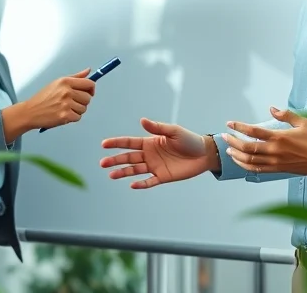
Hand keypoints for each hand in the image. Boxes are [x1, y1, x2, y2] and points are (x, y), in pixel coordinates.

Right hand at [6, 69, 95, 136]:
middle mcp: (66, 91)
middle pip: (88, 98)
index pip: (89, 83)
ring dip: (77, 110)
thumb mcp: (57, 83)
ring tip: (65, 108)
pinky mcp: (65, 116)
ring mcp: (66, 104)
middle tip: (72, 102)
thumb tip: (88, 71)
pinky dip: (72, 118)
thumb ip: (75, 77)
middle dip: (82, 101)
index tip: (89, 92)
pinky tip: (63, 114)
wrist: (30, 111)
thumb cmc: (43, 98)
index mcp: (66, 81)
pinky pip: (78, 117)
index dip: (91, 89)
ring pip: (84, 108)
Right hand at [99, 118, 216, 188]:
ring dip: (123, 172)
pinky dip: (141, 184)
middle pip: (128, 157)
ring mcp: (155, 166)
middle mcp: (149, 154)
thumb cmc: (189, 140)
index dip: (117, 143)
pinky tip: (132, 185)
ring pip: (135, 170)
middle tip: (102, 163)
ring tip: (111, 175)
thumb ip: (157, 128)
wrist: (204, 154)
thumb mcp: (173, 131)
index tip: (104, 144)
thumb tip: (142, 121)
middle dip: (115, 160)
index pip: (129, 143)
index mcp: (150, 142)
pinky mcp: (163, 176)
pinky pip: (149, 181)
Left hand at [222, 107, 306, 182]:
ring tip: (228, 149)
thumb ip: (286, 115)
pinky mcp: (277, 170)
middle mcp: (274, 150)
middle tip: (224, 136)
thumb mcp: (303, 122)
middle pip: (247, 147)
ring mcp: (274, 162)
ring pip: (249, 160)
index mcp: (279, 137)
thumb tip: (272, 108)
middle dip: (232, 141)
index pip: (253, 131)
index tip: (229, 123)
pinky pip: (256, 169)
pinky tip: (239, 161)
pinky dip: (245, 166)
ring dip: (236, 154)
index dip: (239, 126)